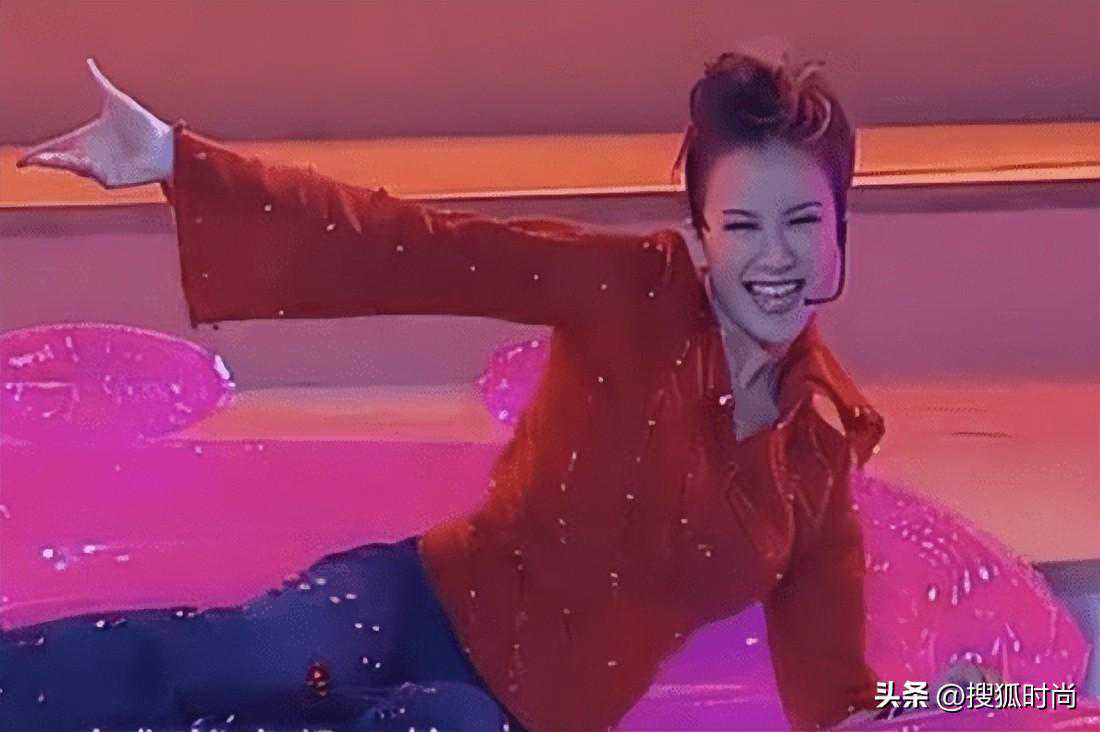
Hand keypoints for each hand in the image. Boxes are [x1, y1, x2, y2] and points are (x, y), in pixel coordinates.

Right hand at [16, 58, 172, 187]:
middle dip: (45, 160)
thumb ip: (100, 83)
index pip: (57, 145)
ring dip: (63, 163)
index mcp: (87, 137)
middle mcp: (90, 154)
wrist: (167, 145)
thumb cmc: (144, 124)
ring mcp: (101, 169)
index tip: (23, 160)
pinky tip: (83, 163)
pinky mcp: (112, 180)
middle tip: (31, 161)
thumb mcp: (117, 101)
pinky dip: (88, 170)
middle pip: (60, 159)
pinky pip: (95, 176)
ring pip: (75, 168)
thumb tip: (89, 62)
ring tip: (52, 158)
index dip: (39, 153)